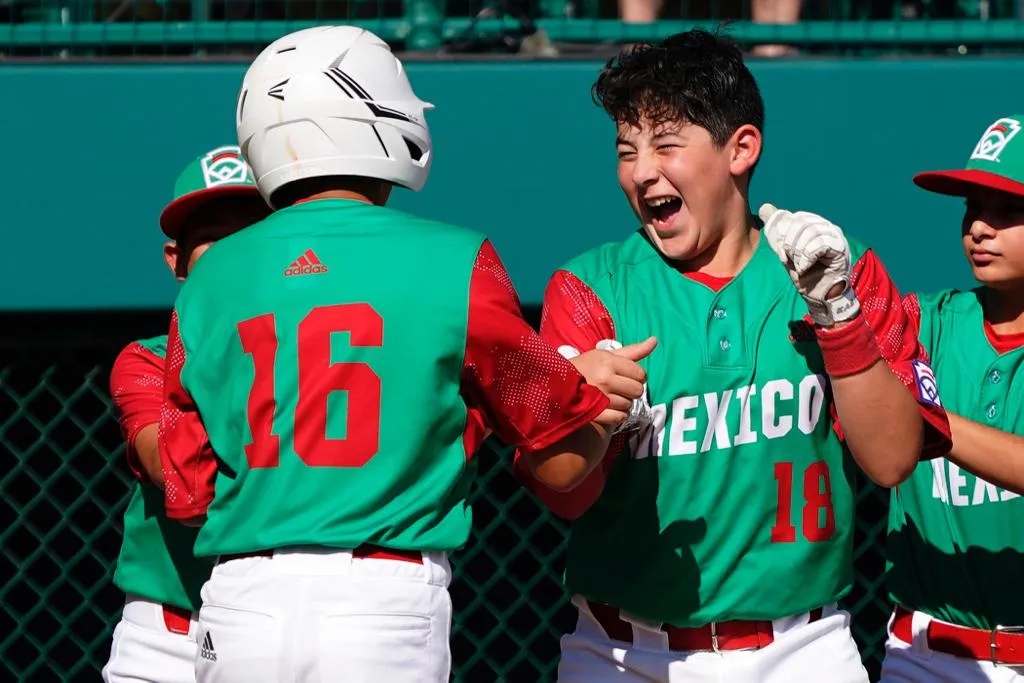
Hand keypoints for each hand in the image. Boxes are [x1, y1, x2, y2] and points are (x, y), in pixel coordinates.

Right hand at [560, 336, 656, 430]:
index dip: (636, 376)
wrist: (559, 383)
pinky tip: (609, 408)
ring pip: (629, 405)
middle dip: (631, 390)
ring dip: (623, 403)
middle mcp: (605, 378)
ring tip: (610, 397)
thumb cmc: (586, 367)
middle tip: (618, 387)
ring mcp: (599, 397)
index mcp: (608, 362)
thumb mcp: (607, 355)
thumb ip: (633, 350)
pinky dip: (617, 415)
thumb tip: (655, 340)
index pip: (641, 374)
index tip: (625, 376)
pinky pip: (619, 417)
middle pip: (638, 391)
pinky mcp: (595, 413)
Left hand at [759, 203, 859, 327]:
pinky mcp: (841, 247)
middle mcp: (826, 227)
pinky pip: (819, 244)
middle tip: (792, 261)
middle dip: (790, 245)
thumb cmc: (806, 274)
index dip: (785, 236)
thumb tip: (765, 207)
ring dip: (798, 253)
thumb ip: (777, 230)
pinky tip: (806, 267)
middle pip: (801, 223)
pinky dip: (807, 258)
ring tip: (800, 266)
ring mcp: (836, 236)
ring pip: (810, 232)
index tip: (783, 254)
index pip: (795, 218)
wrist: (819, 295)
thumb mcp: (786, 250)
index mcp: (814, 225)